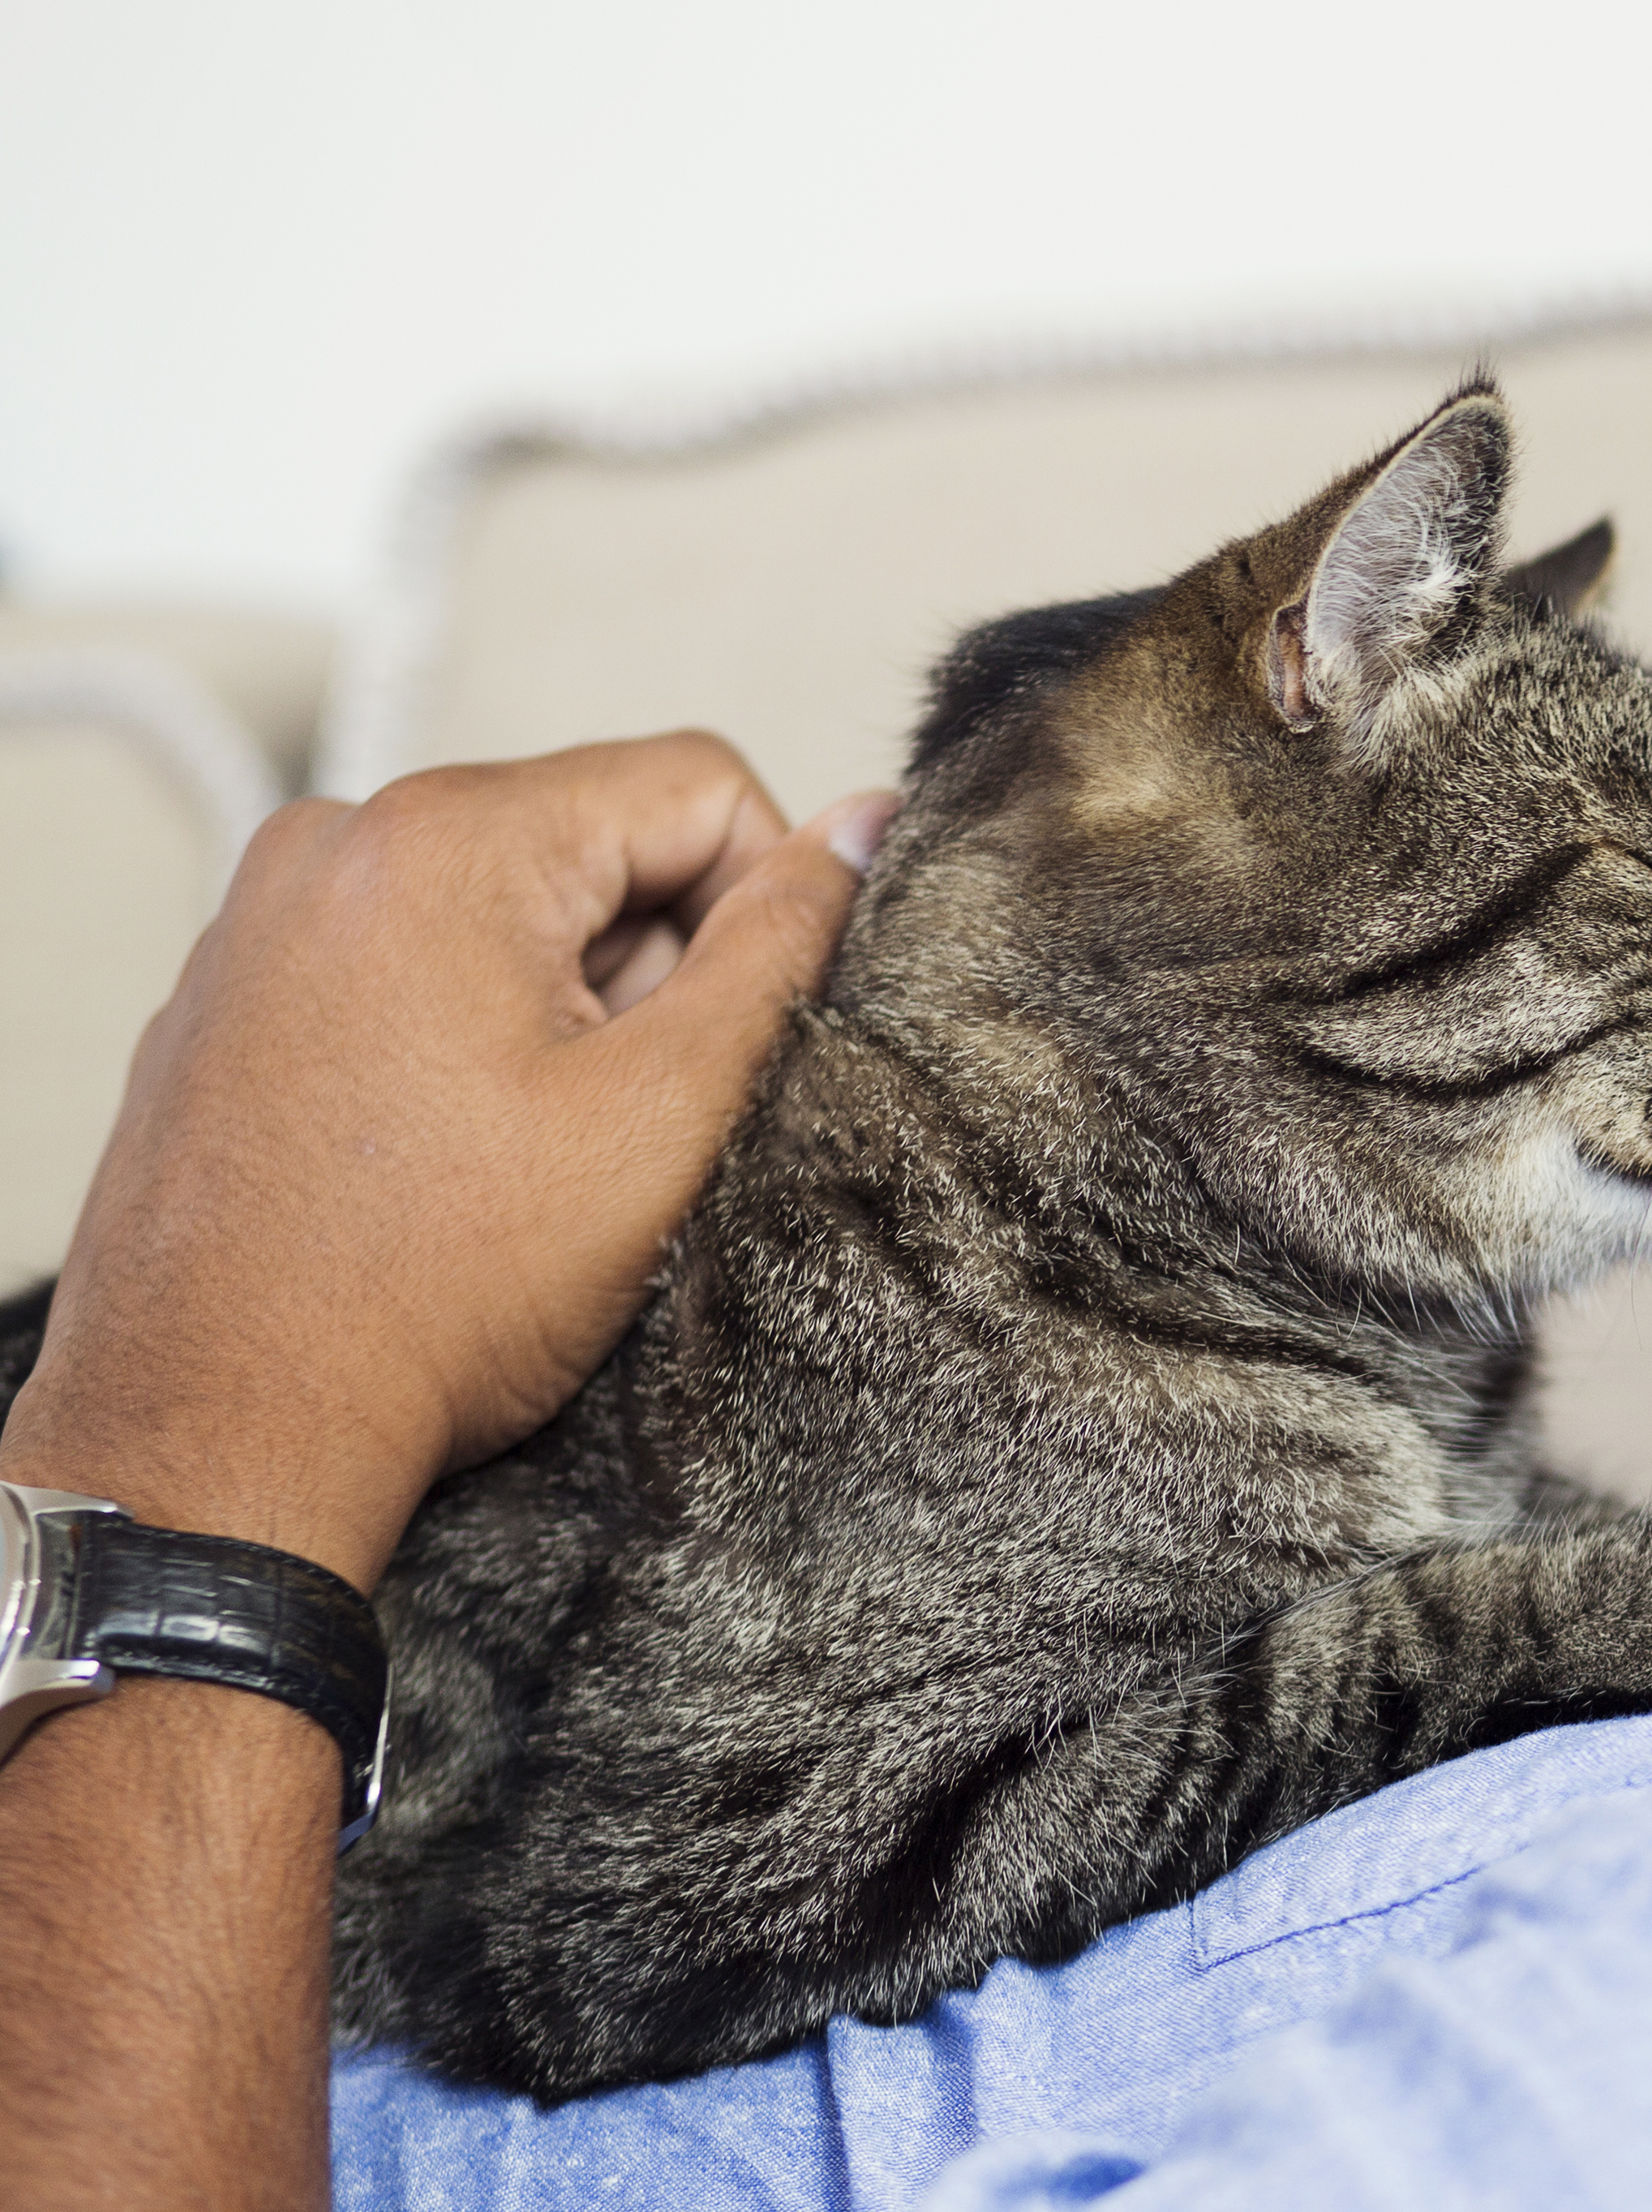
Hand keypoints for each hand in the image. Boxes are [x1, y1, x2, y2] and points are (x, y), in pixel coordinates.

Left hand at [0, 733, 885, 1587]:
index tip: (724, 1047)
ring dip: (560, 1010)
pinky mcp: (233, 989)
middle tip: (615, 1123)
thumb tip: (869, 820)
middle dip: (646, 971)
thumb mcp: (663, 1115)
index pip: (701, 784)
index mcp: (447, 839)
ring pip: (506, 907)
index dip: (761, 912)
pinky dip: (460, 1038)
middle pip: (596, 842)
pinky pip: (406, 960)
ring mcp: (265, 914)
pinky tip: (445, 1156)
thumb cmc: (428, 1294)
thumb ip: (783, 949)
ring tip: (523, 1152)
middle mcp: (333, 842)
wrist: (222, 1427)